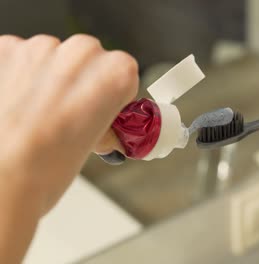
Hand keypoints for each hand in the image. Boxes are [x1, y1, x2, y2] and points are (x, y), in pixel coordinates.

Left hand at [0, 34, 137, 262]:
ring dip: (45, 76)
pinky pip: (17, 56)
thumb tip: (108, 130)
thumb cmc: (44, 168)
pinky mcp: (5, 49)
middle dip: (78, 79)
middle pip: (87, 57)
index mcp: (115, 72)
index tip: (101, 107)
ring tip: (34, 113)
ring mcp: (40, 47)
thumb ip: (105, 126)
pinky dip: (15, 74)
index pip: (122, 70)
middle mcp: (81, 53)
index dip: (110, 92)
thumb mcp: (93, 146)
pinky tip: (12, 103)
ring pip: (50, 55)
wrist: (1, 178)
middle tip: (66, 113)